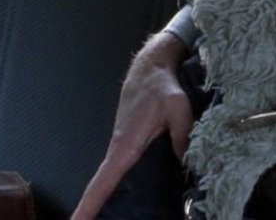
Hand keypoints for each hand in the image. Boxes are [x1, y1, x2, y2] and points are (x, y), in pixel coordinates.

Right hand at [71, 32, 192, 219]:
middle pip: (100, 188)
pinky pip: (117, 174)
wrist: (149, 70)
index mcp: (125, 146)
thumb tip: (186, 164)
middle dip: (89, 211)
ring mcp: (120, 150)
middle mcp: (117, 152)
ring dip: (100, 203)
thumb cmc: (160, 88)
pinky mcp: (127, 148)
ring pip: (108, 182)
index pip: (102, 182)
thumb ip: (183, 135)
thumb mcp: (178, 108)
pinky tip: (121, 205)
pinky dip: (111, 190)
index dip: (88, 205)